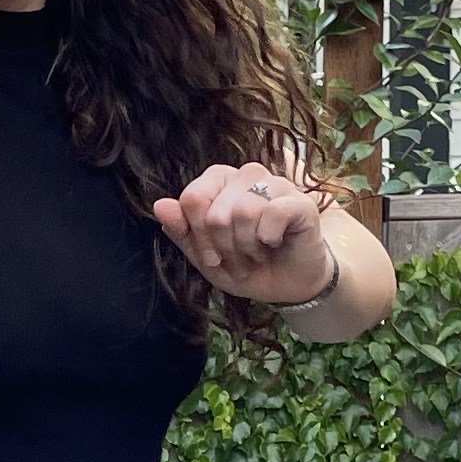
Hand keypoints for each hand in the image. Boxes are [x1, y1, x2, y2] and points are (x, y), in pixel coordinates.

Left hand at [151, 164, 335, 305]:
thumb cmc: (246, 265)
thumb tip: (160, 205)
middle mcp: (247, 175)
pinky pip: (273, 213)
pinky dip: (269, 238)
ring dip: (246, 246)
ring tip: (256, 255)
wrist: (288, 286)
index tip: (211, 257)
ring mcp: (276, 185)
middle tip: (237, 260)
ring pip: (244, 210)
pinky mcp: (300, 202)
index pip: (193, 198)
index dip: (198, 235)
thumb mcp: (205, 257)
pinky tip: (274, 243)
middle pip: (216, 210)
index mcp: (220, 181)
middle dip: (223, 247)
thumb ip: (181, 231)